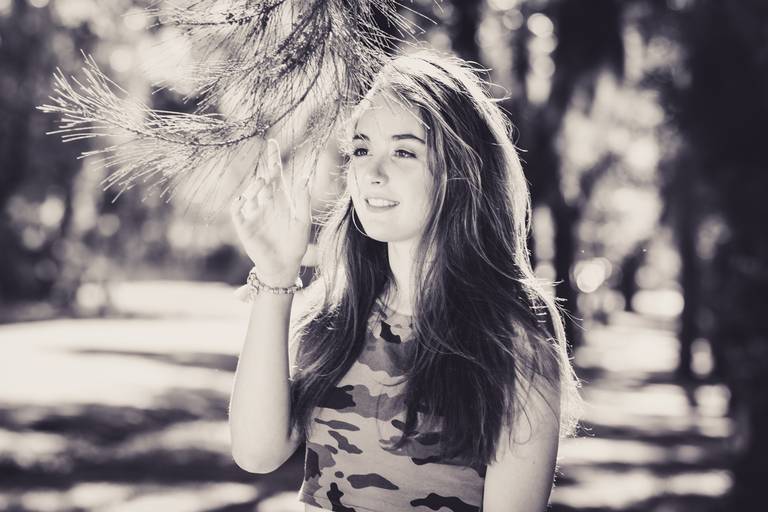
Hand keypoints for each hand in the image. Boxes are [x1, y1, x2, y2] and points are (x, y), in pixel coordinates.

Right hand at [230, 139, 311, 286]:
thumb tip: (305, 178)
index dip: (273, 158)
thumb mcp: (303, 222)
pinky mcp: (244, 225)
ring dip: (255, 186)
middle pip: (261, 179)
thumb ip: (303, 201)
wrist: (283, 266)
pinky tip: (246, 197)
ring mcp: (253, 213)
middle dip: (265, 170)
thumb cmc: (295, 245)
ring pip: (250, 192)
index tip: (271, 142)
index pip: (275, 174)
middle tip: (271, 166)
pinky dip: (239, 201)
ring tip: (263, 182)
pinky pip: (237, 209)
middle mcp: (265, 203)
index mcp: (280, 200)